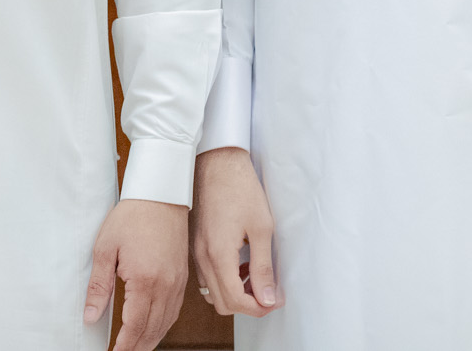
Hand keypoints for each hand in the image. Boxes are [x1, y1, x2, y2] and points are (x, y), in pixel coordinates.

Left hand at [84, 197, 188, 350]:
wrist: (161, 194)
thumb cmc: (133, 216)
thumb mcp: (106, 249)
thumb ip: (99, 286)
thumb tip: (91, 315)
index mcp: (146, 280)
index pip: (135, 326)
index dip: (124, 345)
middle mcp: (166, 285)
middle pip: (153, 330)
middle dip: (137, 347)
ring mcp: (178, 282)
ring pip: (166, 323)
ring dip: (151, 340)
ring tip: (136, 348)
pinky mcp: (183, 277)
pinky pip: (175, 310)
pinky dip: (164, 325)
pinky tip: (154, 328)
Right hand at [191, 147, 279, 315]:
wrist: (217, 162)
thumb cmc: (240, 188)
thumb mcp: (261, 228)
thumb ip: (263, 267)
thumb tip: (268, 298)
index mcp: (218, 256)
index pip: (236, 302)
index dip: (259, 308)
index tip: (276, 300)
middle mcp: (202, 258)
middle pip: (223, 303)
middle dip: (247, 305)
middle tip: (269, 292)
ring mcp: (196, 252)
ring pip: (212, 293)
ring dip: (235, 293)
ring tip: (255, 275)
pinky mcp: (195, 245)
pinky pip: (207, 277)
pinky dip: (224, 280)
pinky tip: (240, 263)